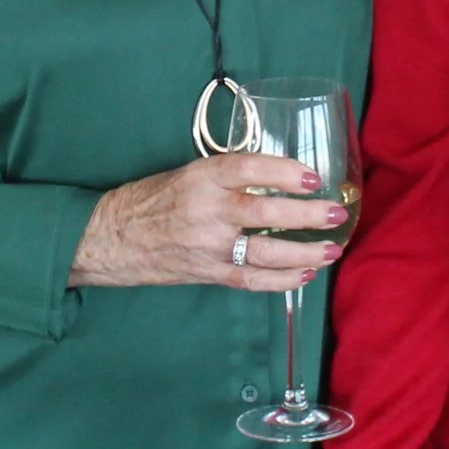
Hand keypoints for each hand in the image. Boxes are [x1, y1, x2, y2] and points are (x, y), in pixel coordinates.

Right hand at [71, 153, 345, 291]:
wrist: (112, 237)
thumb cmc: (153, 199)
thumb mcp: (189, 173)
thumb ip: (230, 176)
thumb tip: (280, 176)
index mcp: (201, 177)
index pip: (248, 168)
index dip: (284, 171)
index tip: (314, 176)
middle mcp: (207, 211)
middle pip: (265, 214)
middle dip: (306, 216)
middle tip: (336, 213)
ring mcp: (209, 247)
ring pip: (265, 253)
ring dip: (304, 253)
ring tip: (332, 249)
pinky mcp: (208, 273)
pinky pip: (252, 280)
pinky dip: (282, 280)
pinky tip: (306, 274)